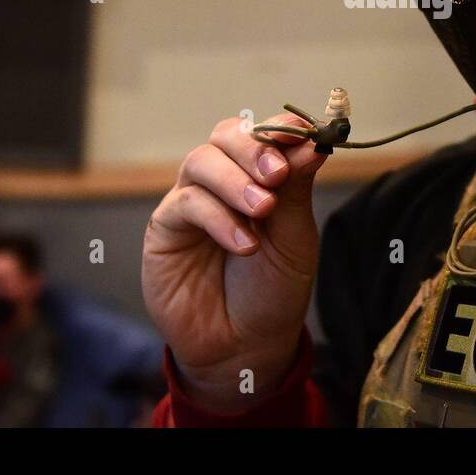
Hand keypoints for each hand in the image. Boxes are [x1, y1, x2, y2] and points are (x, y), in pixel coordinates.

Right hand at [142, 114, 326, 413]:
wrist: (246, 346)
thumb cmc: (272, 288)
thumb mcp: (294, 237)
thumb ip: (296, 188)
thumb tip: (310, 140)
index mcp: (257, 175)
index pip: (262, 133)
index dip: (279, 128)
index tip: (303, 136)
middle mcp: (221, 181)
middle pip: (225, 136)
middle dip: (253, 148)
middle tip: (277, 174)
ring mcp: (191, 201)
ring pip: (201, 162)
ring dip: (235, 182)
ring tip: (262, 210)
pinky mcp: (164, 229)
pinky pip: (186, 204)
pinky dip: (218, 218)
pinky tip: (244, 244)